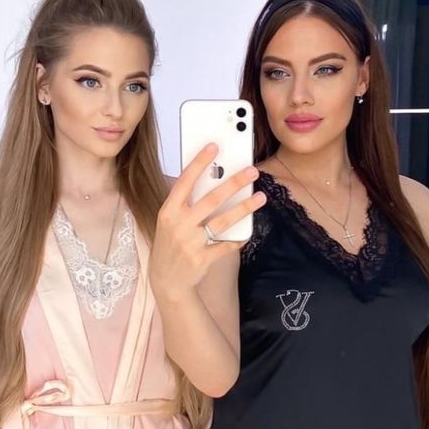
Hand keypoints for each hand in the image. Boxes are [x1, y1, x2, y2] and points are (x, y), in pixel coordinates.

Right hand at [151, 144, 265, 296]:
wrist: (167, 281)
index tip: (214, 146)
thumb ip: (187, 204)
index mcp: (168, 211)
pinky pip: (226, 245)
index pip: (185, 181)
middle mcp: (179, 225)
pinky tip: (248, 232)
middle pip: (211, 199)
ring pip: (223, 220)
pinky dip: (238, 239)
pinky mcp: (202, 258)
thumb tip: (213, 181)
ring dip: (244, 207)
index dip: (199, 162)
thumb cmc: (170, 245)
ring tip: (260, 197)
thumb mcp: (170, 222)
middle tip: (251, 171)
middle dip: (234, 183)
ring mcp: (190, 242)